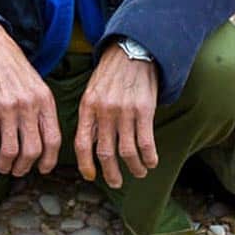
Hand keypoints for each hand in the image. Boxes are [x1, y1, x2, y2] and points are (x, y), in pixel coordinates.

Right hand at [0, 22, 60, 176]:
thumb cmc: (14, 68)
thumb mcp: (37, 85)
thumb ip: (42, 110)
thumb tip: (44, 142)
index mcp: (45, 100)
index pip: (53, 139)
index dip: (49, 160)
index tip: (43, 169)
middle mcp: (29, 105)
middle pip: (32, 150)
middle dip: (24, 167)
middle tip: (17, 170)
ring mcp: (9, 108)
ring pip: (10, 151)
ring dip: (5, 164)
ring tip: (1, 165)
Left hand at [74, 43, 158, 187]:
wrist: (131, 51)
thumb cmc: (110, 74)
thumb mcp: (92, 92)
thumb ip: (91, 116)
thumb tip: (91, 146)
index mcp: (88, 107)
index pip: (83, 144)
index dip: (86, 165)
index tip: (91, 176)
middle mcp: (104, 111)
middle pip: (106, 153)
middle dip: (111, 174)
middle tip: (116, 183)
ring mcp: (124, 111)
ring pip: (127, 152)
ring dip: (133, 167)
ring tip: (138, 172)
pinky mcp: (144, 110)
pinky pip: (146, 142)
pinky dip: (149, 157)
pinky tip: (151, 162)